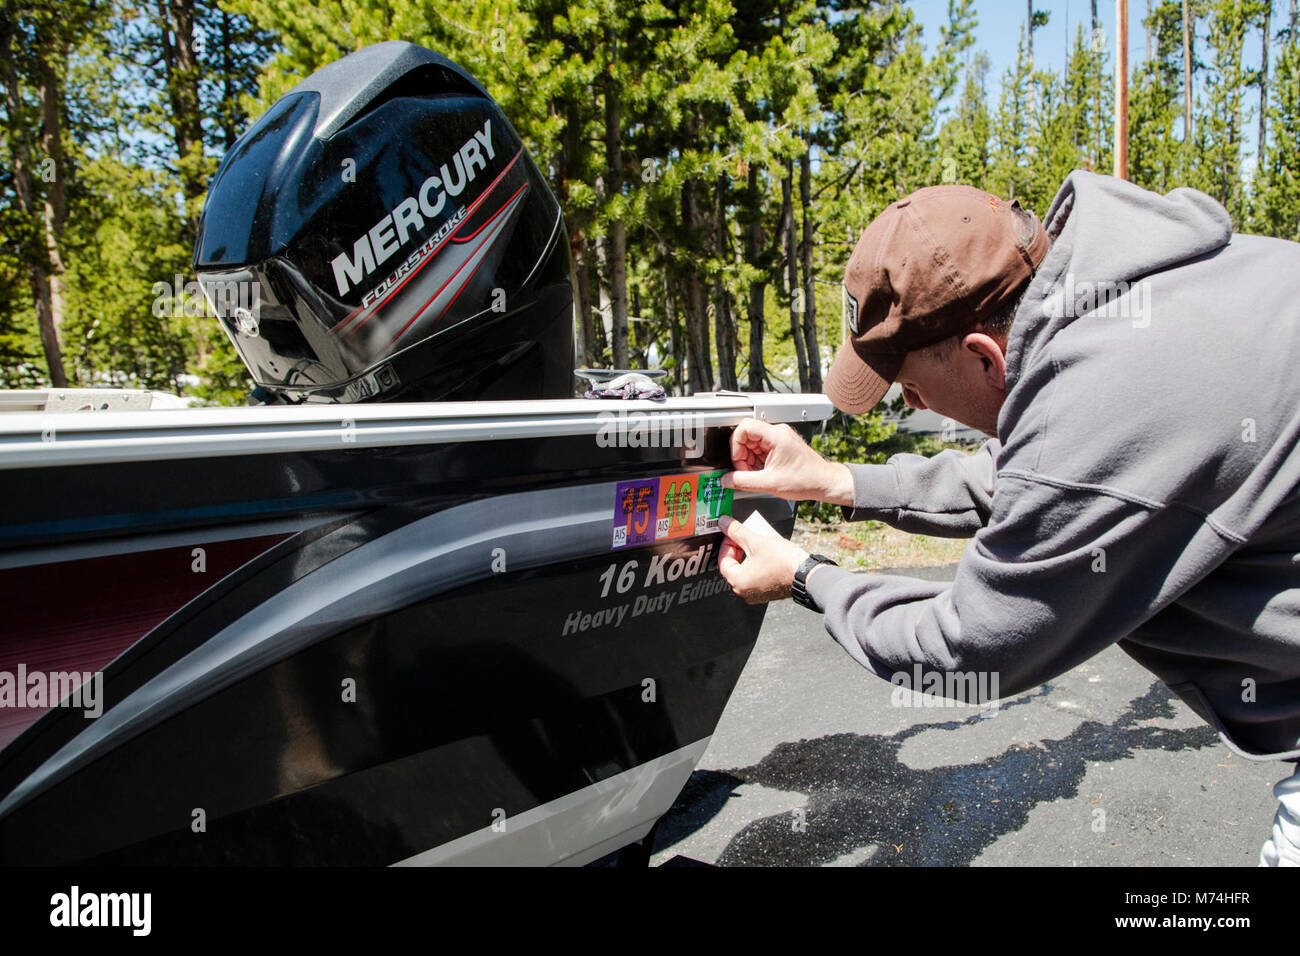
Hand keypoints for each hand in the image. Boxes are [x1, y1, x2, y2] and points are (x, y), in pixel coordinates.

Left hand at [717, 514, 808, 603]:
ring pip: (746, 570)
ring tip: (755, 540)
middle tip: (743, 535)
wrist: (806, 574)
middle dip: (738, 548)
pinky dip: (757, 563)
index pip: (723, 560)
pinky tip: (764, 551)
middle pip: (734, 566)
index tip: (731, 533)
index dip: (727, 543)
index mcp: (738, 582)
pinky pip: (757, 575)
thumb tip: (724, 523)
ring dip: (748, 554)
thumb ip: (737, 531)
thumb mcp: (756, 541)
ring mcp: (757, 593)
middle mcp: (745, 592)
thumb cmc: (784, 563)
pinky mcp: (768, 591)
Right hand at [721, 418, 853, 504]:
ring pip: (752, 444)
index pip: (744, 427)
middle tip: (746, 472)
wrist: (824, 482)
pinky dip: (757, 461)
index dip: (735, 445)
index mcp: (776, 436)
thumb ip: (743, 481)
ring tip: (756, 474)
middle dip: (742, 456)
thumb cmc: (807, 480)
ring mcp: (779, 438)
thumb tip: (726, 480)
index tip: (738, 461)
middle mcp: (778, 433)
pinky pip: (760, 449)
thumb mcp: (769, 484)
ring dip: (749, 460)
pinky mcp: (780, 445)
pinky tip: (762, 473)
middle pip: (746, 436)